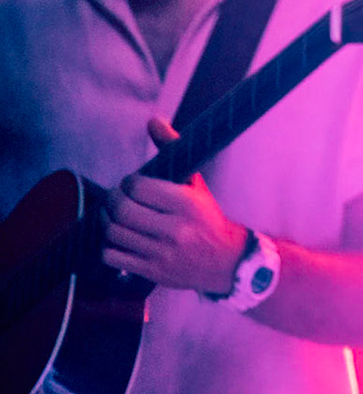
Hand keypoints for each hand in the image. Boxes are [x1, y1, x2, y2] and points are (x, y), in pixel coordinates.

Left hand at [101, 118, 247, 294]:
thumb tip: (153, 121)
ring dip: (107, 220)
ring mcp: (161, 253)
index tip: (133, 183)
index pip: (138, 187)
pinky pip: (111, 256)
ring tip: (115, 214)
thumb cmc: (206, 217)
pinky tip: (119, 236)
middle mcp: (174, 229)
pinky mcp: (151, 272)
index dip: (129, 182)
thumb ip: (173, 150)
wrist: (225, 262)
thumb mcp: (195, 184)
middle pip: (122, 210)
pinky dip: (108, 244)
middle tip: (118, 196)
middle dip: (112, 200)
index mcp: (187, 204)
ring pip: (113, 233)